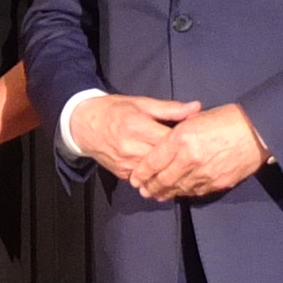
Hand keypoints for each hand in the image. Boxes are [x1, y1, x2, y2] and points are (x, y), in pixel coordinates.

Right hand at [68, 94, 201, 187]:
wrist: (83, 124)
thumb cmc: (114, 110)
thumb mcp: (141, 103)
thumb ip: (169, 109)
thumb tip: (197, 108)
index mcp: (137, 126)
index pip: (169, 140)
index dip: (186, 142)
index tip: (199, 141)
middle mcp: (131, 148)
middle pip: (164, 159)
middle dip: (181, 159)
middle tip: (198, 157)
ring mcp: (125, 163)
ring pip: (156, 173)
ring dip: (170, 171)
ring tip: (185, 167)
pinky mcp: (122, 174)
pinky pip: (145, 178)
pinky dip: (157, 176)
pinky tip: (168, 173)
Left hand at [135, 104, 269, 202]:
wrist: (258, 130)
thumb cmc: (225, 119)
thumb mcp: (194, 119)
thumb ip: (175, 134)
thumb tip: (159, 147)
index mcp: (181, 139)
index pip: (154, 162)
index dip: (142, 173)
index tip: (135, 178)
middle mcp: (190, 158)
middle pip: (163, 179)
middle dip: (150, 187)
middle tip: (142, 191)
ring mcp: (205, 173)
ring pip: (179, 188)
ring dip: (166, 193)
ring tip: (157, 195)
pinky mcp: (218, 183)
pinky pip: (196, 191)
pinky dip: (185, 192)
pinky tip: (179, 192)